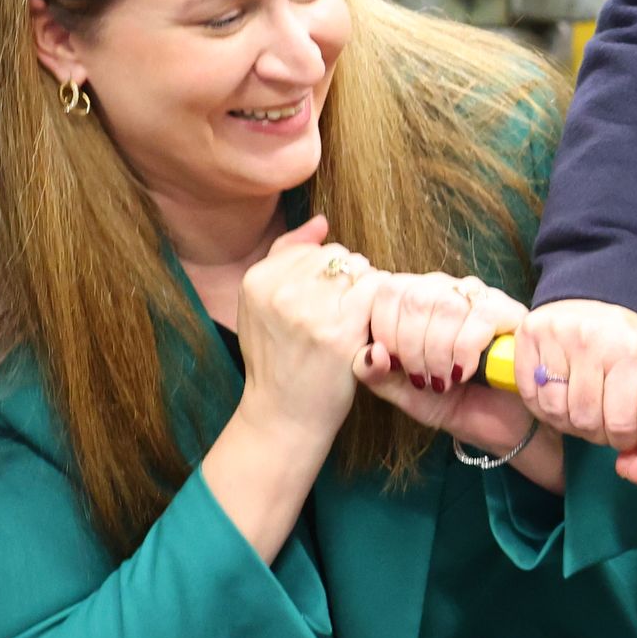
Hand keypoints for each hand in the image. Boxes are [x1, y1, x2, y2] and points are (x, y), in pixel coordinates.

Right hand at [235, 220, 377, 444]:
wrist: (284, 415)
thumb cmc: (279, 358)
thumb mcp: (263, 305)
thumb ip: (287, 256)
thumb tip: (322, 222)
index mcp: (257, 279)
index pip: (313, 250)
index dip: (328, 274)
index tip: (324, 304)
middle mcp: (280, 291)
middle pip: (339, 256)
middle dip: (350, 280)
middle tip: (343, 315)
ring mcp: (310, 311)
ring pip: (360, 270)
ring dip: (367, 292)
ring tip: (355, 322)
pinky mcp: (340, 333)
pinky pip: (375, 293)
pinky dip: (380, 307)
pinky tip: (369, 329)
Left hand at [350, 264, 536, 460]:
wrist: (493, 424)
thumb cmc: (446, 400)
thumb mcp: (399, 391)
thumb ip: (372, 372)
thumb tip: (371, 351)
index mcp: (410, 299)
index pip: (386, 290)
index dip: (383, 330)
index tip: (391, 366)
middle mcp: (442, 288)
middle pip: (412, 296)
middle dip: (409, 347)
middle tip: (421, 380)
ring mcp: (476, 296)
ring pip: (445, 305)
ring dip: (438, 353)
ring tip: (443, 381)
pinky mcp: (508, 310)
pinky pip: (478, 319)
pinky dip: (465, 353)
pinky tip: (464, 373)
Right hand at [518, 299, 636, 456]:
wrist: (607, 291)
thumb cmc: (633, 343)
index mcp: (634, 352)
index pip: (620, 424)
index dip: (622, 438)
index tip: (626, 431)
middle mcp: (595, 340)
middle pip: (585, 420)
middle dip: (595, 432)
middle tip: (602, 421)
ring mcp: (560, 334)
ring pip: (556, 411)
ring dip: (568, 421)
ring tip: (582, 409)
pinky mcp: (531, 334)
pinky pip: (531, 393)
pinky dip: (544, 405)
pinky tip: (561, 396)